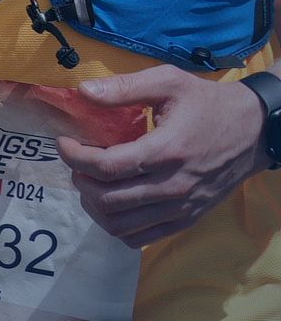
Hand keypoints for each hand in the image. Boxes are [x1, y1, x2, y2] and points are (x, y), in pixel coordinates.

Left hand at [63, 69, 268, 248]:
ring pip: (119, 224)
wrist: (256, 131)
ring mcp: (181, 206)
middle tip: (77, 162)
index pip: (106, 167)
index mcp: (167, 150)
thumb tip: (82, 92)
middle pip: (107, 199)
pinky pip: (140, 238)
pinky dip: (116, 226)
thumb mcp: (170, 82)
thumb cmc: (209, 104)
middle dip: (80, 180)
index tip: (64, 143)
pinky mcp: (187, 218)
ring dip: (93, 205)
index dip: (74, 157)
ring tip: (90, 182)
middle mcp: (174, 185)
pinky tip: (112, 203)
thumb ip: (125, 87)